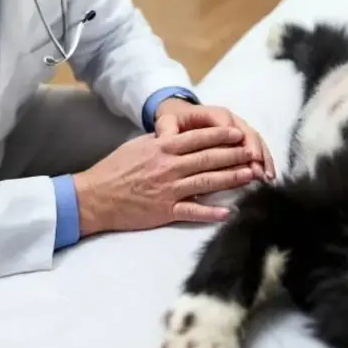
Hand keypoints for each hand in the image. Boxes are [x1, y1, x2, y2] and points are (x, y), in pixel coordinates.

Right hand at [72, 127, 256, 236]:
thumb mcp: (138, 146)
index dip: (222, 136)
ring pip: (206, 182)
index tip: (239, 134)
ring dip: (230, 179)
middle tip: (254, 153)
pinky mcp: (164, 211)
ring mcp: (168, 190)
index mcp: (163, 148)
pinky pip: (192, 212)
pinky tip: (228, 212)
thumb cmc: (114, 169)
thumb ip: (162, 142)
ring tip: (250, 175)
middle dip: (234, 155)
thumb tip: (179, 138)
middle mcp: (169, 167)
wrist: (94, 196)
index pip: (199, 139)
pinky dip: (210, 213)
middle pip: (209, 159)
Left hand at [154, 99, 274, 181]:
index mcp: (211, 114)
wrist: (179, 113)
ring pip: (255, 141)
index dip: (238, 140)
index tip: (245, 155)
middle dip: (255, 153)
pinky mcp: (241, 139)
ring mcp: (238, 128)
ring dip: (263, 159)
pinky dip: (263, 161)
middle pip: (247, 134)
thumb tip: (164, 139)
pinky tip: (267, 176)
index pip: (227, 124)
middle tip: (259, 172)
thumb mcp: (166, 122)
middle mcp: (229, 119)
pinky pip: (256, 148)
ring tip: (267, 177)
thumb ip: (166, 130)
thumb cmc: (174, 119)